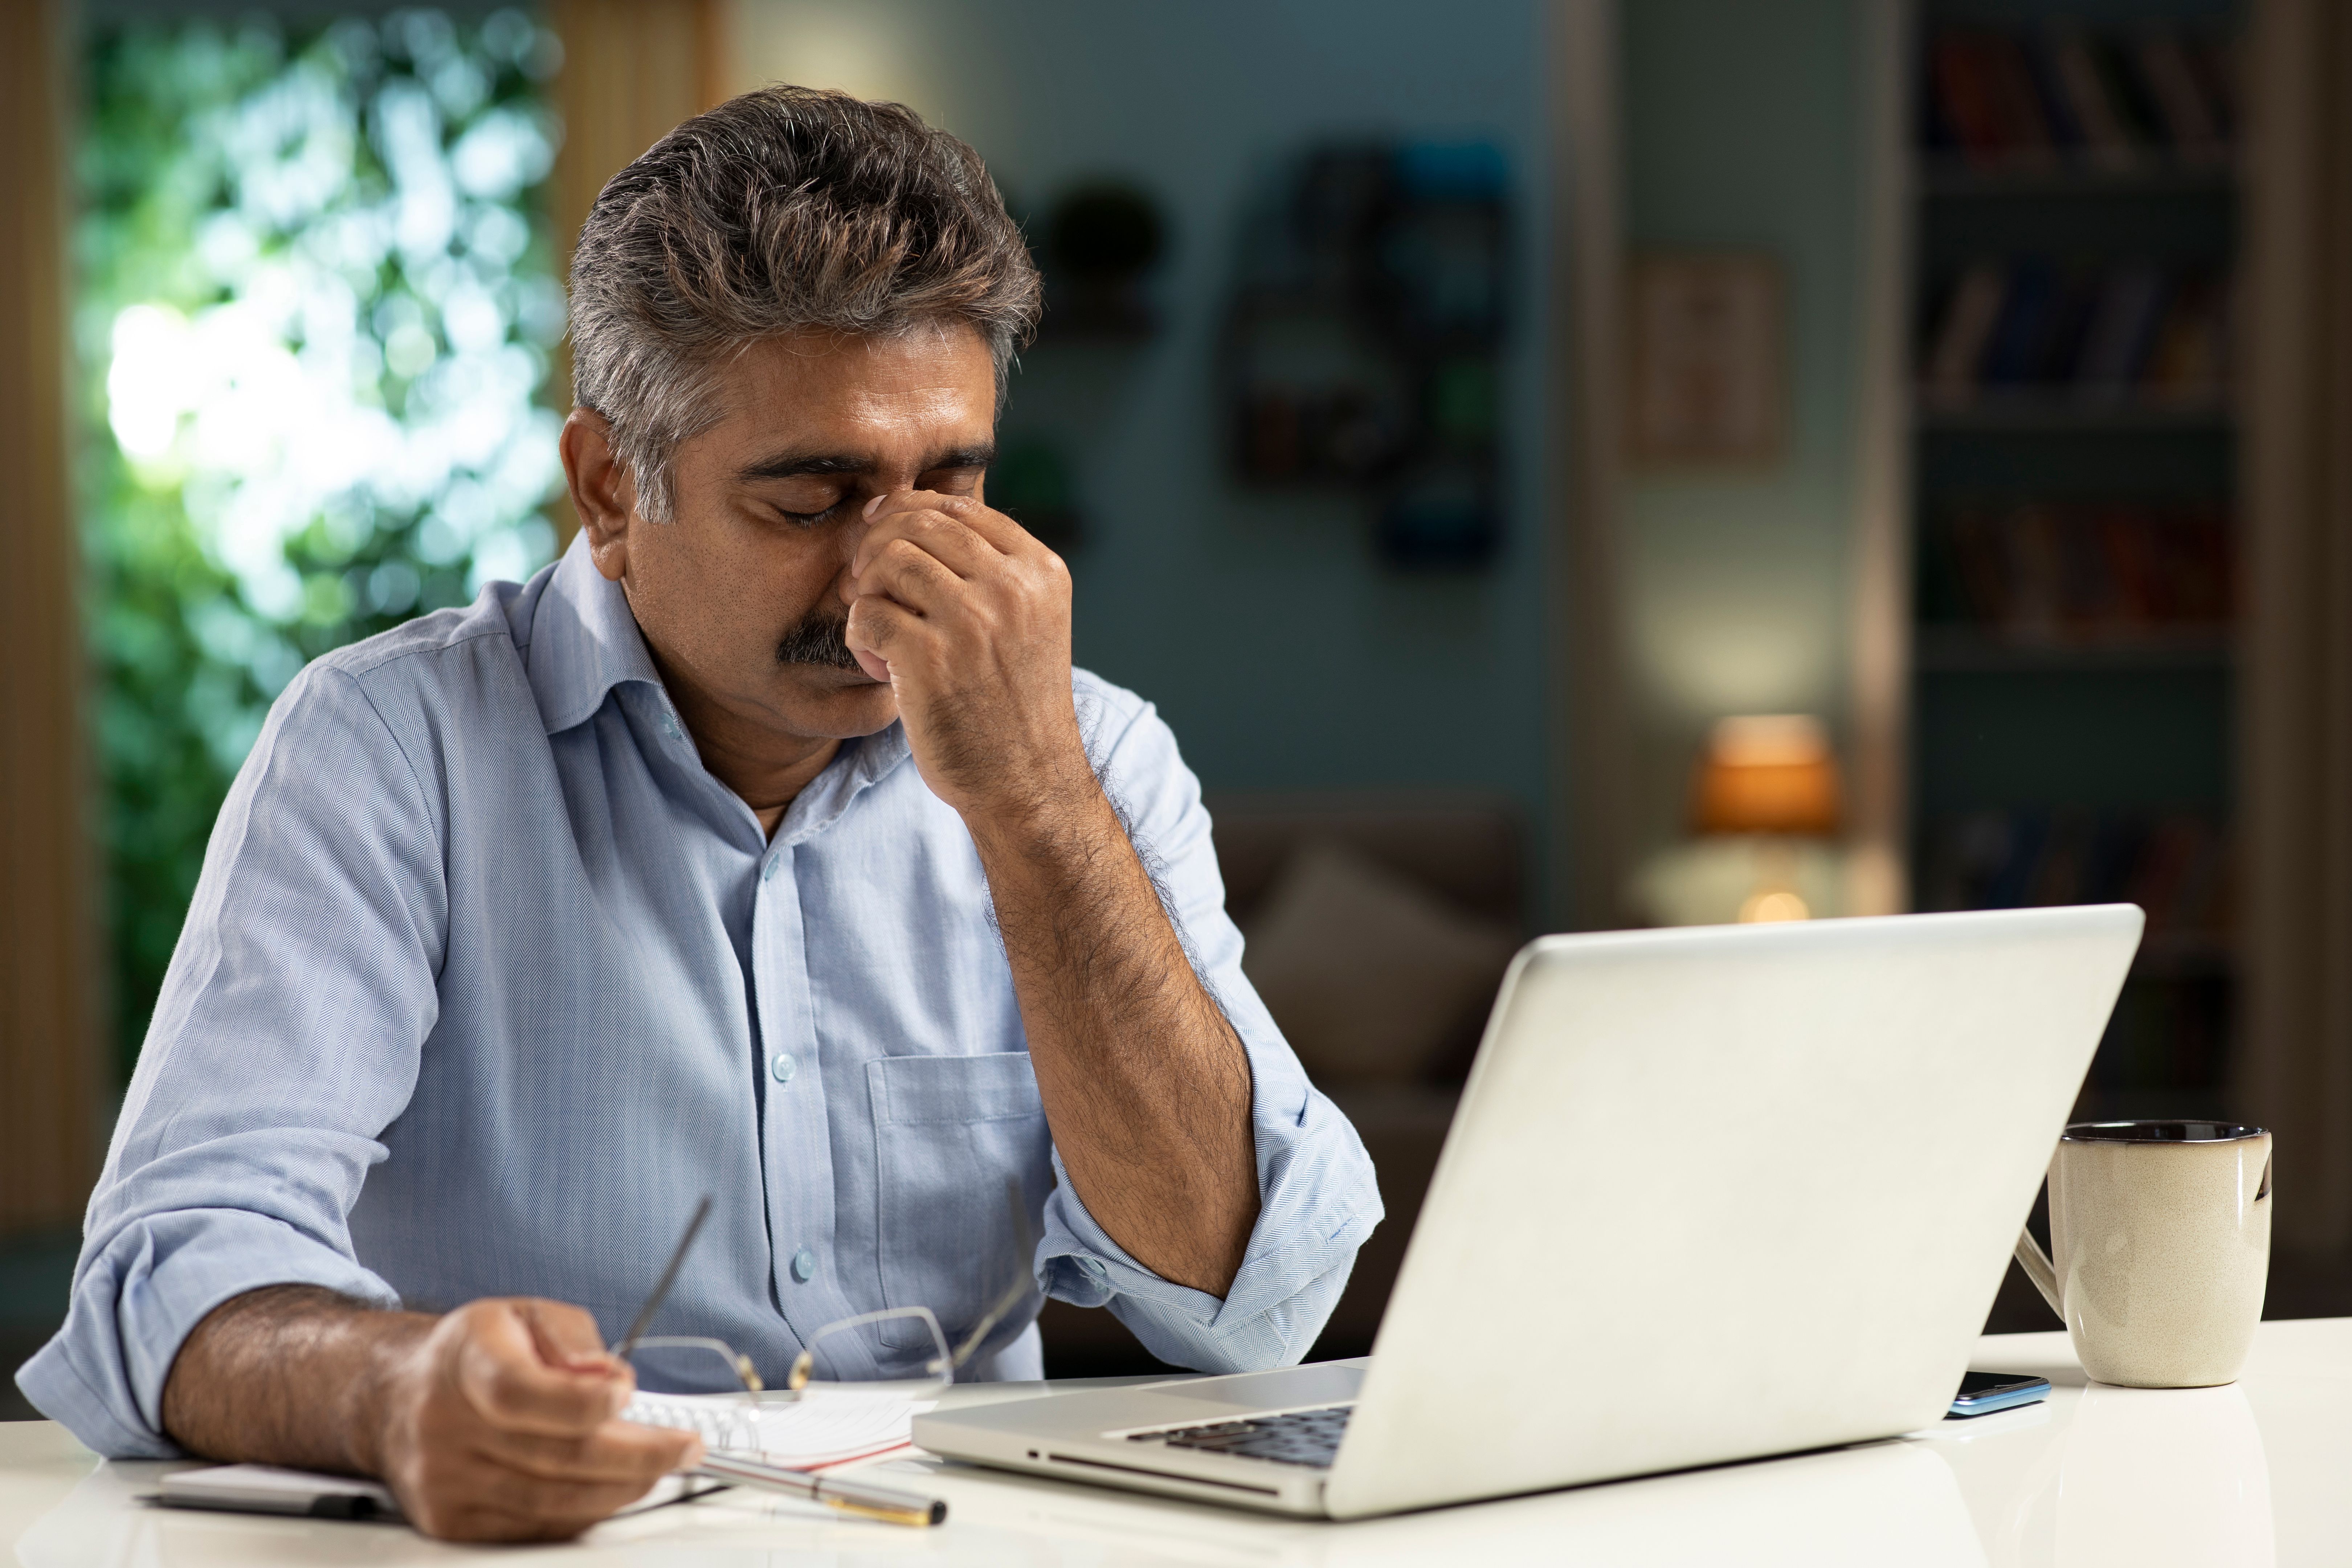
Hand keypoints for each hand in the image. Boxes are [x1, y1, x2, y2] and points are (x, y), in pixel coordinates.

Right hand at [358, 1298, 698, 1540]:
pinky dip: (585, 1510)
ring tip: (663, 1466)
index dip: (579, 1401)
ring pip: (552, 1500)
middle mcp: (444, 1425)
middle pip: (554, 1457)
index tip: (626, 1397)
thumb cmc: (478, 1353)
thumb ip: (573, 1339)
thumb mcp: (527, 1315)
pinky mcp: (450, 1521)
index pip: (519, 1392)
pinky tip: (615, 1487)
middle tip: (685, 1445)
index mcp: (464, 1362)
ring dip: (623, 1487)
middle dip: (637, 1455)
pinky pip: (535, 1526)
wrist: (398, 1396)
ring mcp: (444, 1480)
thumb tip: (611, 1381)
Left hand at [843, 490, 1089, 819]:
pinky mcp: (928, 659)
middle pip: (917, 525)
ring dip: (867, 591)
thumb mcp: (1028, 621)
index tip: (881, 531)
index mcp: (1040, 571)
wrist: (1027, 781)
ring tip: (880, 630)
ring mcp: (970, 621)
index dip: (908, 511)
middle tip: (865, 581)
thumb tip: (905, 514)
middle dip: (878, 545)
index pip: (959, 508)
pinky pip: (866, 615)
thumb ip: (989, 571)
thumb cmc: (1015, 703)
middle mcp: (1011, 588)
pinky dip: (859, 637)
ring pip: (887, 561)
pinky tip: (878, 665)